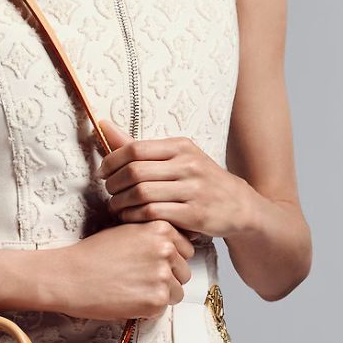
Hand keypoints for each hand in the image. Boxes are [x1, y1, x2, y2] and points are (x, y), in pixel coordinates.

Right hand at [53, 220, 195, 320]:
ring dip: (160, 293)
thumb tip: (175, 249)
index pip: (186, 248)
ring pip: (177, 291)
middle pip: (184, 271)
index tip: (152, 263)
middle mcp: (167, 250)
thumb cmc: (94, 253)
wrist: (71, 275)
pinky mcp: (156, 300)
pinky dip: (149, 308)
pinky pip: (163, 308)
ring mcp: (163, 276)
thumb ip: (154, 236)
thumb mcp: (127, 230)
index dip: (170, 258)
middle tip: (140, 278)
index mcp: (161, 229)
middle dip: (168, 277)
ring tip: (133, 288)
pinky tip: (128, 298)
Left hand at [96, 119, 255, 240]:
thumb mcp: (175, 156)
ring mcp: (193, 190)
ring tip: (116, 206)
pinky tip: (130, 217)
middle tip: (108, 192)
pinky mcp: (195, 215)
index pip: (134, 149)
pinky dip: (134, 217)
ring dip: (121, 203)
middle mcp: (188, 165)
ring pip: (142, 194)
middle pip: (135, 172)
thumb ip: (138, 146)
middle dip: (113, 184)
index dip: (111, 162)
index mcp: (180, 146)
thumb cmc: (199, 178)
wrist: (239, 205)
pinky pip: (153, 214)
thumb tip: (103, 125)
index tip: (103, 172)